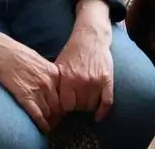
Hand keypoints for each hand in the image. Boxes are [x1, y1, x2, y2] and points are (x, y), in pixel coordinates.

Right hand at [0, 26, 64, 132]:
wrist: (2, 53)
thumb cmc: (18, 55)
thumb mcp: (40, 60)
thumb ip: (48, 73)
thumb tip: (52, 83)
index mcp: (54, 73)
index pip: (64, 94)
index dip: (63, 105)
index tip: (61, 110)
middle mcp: (49, 82)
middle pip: (59, 106)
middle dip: (58, 116)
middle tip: (55, 121)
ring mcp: (38, 90)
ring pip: (49, 112)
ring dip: (50, 121)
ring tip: (49, 126)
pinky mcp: (25, 96)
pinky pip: (37, 115)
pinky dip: (41, 124)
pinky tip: (43, 128)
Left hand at [55, 0, 113, 120]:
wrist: (91, 37)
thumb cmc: (73, 51)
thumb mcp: (59, 64)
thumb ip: (56, 81)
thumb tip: (47, 99)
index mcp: (68, 78)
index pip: (66, 105)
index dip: (65, 107)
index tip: (65, 106)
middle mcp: (82, 81)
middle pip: (79, 107)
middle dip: (77, 107)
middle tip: (76, 102)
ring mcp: (96, 81)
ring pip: (92, 106)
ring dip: (88, 107)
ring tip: (85, 102)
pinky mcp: (107, 80)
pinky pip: (107, 102)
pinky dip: (102, 112)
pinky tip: (98, 117)